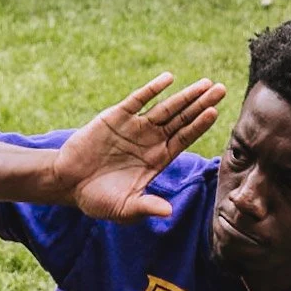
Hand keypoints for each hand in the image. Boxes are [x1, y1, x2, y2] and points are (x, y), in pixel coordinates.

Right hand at [51, 74, 225, 222]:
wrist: (68, 183)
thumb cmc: (98, 199)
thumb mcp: (124, 208)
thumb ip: (146, 207)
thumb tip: (168, 212)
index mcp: (157, 160)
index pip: (184, 139)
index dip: (199, 126)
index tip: (215, 112)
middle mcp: (150, 141)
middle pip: (182, 119)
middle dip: (201, 104)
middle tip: (222, 89)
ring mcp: (134, 127)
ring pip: (165, 108)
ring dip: (185, 95)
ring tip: (206, 83)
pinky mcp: (116, 117)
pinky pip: (137, 100)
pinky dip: (152, 89)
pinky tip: (168, 79)